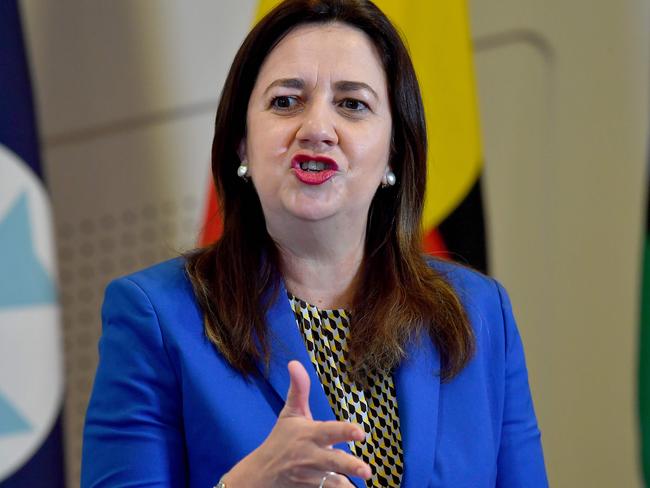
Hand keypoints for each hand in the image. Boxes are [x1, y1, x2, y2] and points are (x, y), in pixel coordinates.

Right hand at [223, 361, 371, 486]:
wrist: (262, 473)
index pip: (329, 431)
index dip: (345, 432)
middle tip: (367, 471)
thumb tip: (294, 362)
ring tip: (363, 485)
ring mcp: (311, 475)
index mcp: (308, 434)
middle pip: (333, 461)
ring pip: (332, 482)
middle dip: (350, 465)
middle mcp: (310, 455)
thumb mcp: (290, 413)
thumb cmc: (281, 439)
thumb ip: (298, 389)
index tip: (361, 433)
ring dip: (346, 485)